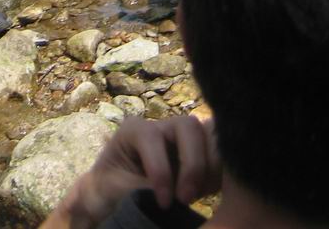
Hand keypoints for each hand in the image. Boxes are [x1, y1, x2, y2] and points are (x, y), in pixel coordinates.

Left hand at [41, 116, 219, 228]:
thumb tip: (173, 193)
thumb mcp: (118, 189)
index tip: (163, 202)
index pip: (153, 137)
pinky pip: (219, 153)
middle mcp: (162, 127)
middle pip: (189, 128)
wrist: (113, 198)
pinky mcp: (200, 152)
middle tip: (187, 198)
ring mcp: (183, 138)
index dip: (161, 170)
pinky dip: (219, 173)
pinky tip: (208, 192)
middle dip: (193, 164)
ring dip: (210, 168)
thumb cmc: (109, 190)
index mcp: (135, 129)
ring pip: (210, 136)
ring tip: (199, 195)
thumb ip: (144, 185)